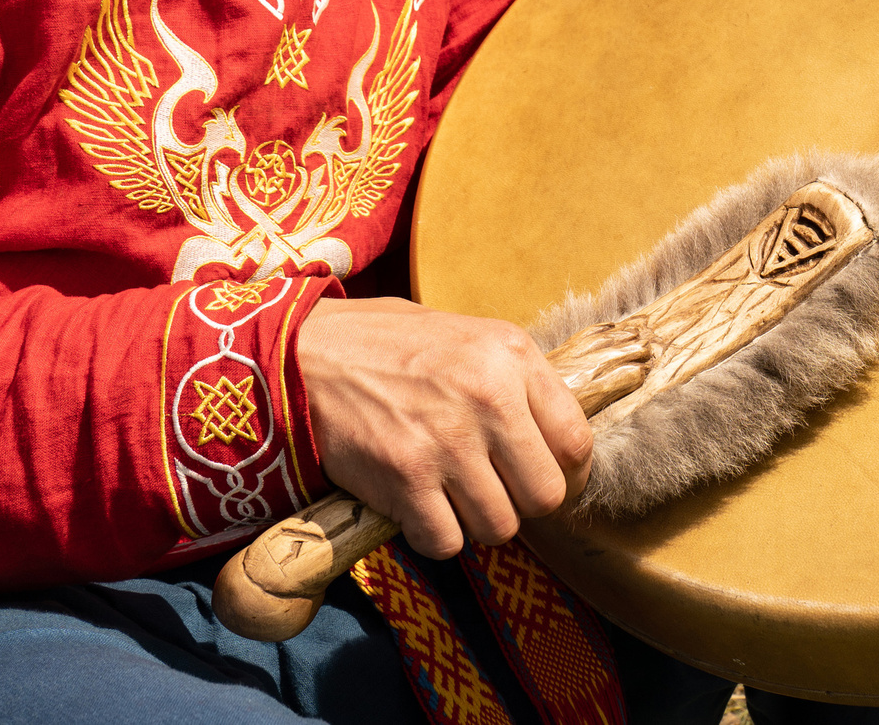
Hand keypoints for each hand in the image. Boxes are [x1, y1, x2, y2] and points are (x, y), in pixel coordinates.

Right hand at [295, 297, 591, 559]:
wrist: (301, 355)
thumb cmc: (384, 346)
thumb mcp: (466, 336)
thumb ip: (514, 380)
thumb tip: (555, 435)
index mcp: (511, 356)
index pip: (577, 441)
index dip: (567, 474)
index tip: (546, 481)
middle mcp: (488, 397)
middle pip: (545, 495)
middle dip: (521, 504)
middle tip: (493, 492)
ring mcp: (447, 442)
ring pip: (499, 527)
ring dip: (475, 522)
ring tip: (449, 495)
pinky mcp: (405, 479)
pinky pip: (446, 541)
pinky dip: (433, 535)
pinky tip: (416, 506)